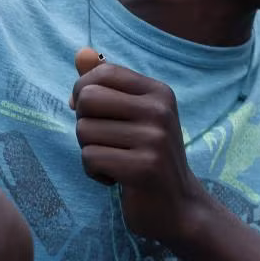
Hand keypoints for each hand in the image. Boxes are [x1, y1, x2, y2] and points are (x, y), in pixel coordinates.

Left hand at [71, 53, 206, 243]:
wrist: (178, 207)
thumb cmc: (148, 156)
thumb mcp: (133, 115)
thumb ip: (105, 84)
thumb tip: (81, 53)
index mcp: (158, 92)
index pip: (103, 73)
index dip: (83, 91)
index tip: (91, 113)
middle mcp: (159, 110)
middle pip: (87, 99)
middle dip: (83, 123)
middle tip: (103, 141)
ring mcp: (154, 139)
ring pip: (85, 131)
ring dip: (89, 151)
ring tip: (114, 160)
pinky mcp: (144, 168)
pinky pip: (90, 158)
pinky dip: (94, 172)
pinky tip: (115, 178)